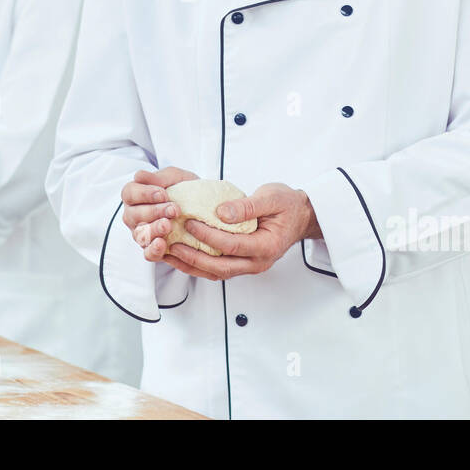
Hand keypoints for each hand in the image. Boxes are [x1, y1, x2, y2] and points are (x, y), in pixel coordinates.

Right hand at [121, 167, 195, 260]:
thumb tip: (139, 176)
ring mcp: (141, 233)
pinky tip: (162, 244)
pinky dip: (153, 249)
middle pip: (134, 214)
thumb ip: (159, 178)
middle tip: (174, 210)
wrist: (203, 208)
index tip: (163, 194)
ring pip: (139, 234)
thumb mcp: (176, 178)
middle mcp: (134, 215)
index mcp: (135, 195)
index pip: (129, 193)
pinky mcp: (152, 249)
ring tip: (169, 225)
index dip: (144, 194)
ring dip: (154, 229)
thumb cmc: (184, 189)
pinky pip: (147, 253)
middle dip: (154, 212)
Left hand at [161, 182, 319, 280]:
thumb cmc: (288, 205)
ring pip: (216, 272)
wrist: (301, 216)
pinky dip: (198, 264)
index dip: (208, 235)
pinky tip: (181, 255)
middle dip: (193, 257)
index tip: (189, 223)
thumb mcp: (272, 197)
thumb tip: (221, 212)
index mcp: (267, 246)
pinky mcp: (242, 264)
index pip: (232, 245)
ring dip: (191, 265)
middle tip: (171, 245)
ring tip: (169, 254)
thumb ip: (247, 206)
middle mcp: (258, 262)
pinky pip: (218, 268)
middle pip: (221, 267)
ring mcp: (250, 266)